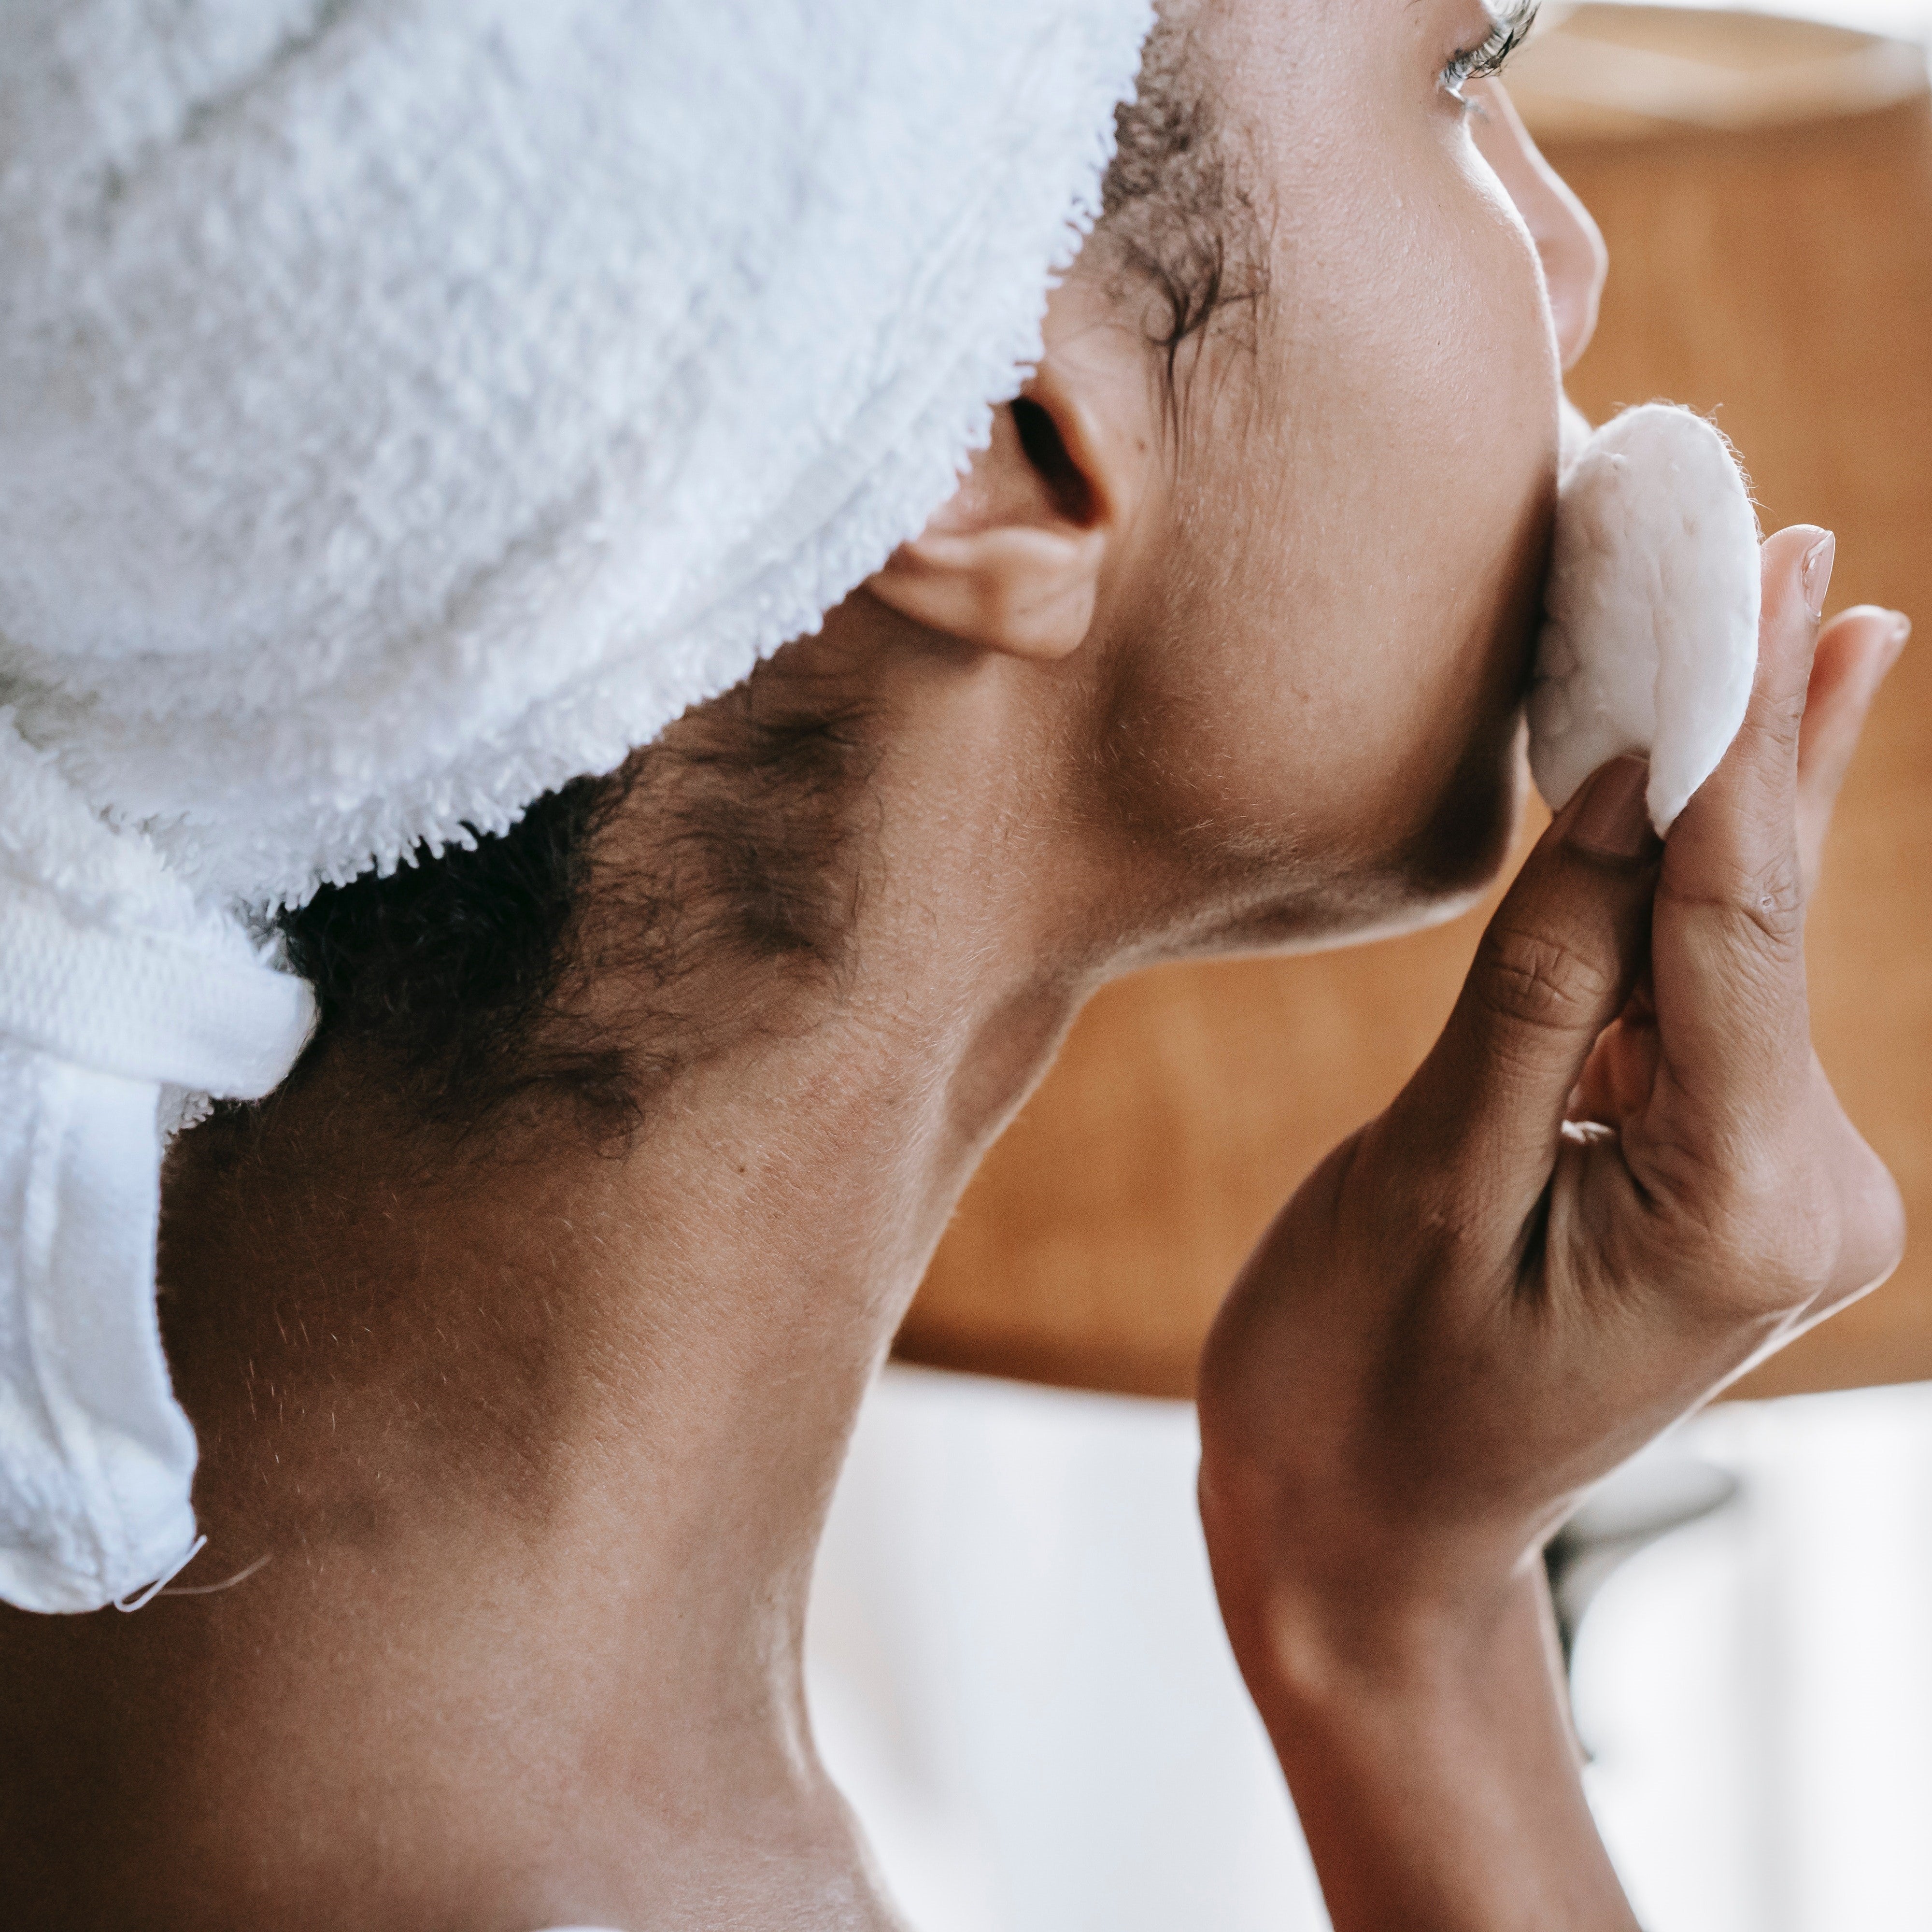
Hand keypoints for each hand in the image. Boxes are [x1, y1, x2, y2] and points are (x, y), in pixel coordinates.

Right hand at [1196, 529, 1906, 1929]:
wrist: (1364, 1532)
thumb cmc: (1359, 1381)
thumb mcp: (1428, 1172)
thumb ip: (1548, 977)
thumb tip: (1640, 784)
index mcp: (1738, 1212)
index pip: (1737, 922)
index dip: (1748, 735)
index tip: (1781, 571)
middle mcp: (1802, 1200)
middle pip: (1765, 922)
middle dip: (1766, 739)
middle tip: (1810, 549)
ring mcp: (1772, 1194)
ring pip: (1727, 955)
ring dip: (1714, 811)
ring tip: (1746, 626)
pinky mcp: (1720, 1178)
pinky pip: (1691, 1006)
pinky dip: (1665, 903)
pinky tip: (1668, 800)